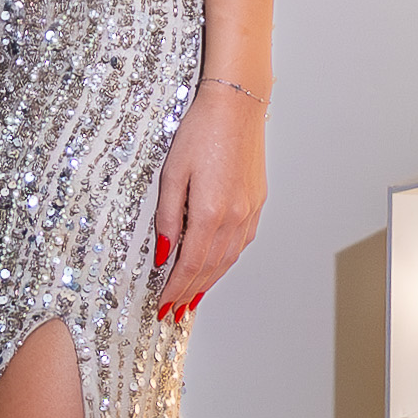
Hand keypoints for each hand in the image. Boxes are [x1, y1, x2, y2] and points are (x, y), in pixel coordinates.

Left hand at [151, 83, 263, 314]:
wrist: (237, 105)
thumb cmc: (200, 131)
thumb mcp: (172, 173)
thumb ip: (167, 217)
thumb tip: (161, 253)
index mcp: (210, 212)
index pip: (190, 264)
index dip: (175, 288)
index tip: (163, 305)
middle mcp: (235, 217)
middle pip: (211, 268)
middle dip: (190, 293)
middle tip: (174, 312)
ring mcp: (249, 211)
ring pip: (228, 259)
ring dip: (209, 282)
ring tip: (193, 298)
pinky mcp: (256, 202)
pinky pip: (241, 242)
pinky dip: (226, 261)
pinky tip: (216, 266)